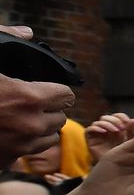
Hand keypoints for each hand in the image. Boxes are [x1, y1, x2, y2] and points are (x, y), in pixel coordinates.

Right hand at [0, 25, 75, 162]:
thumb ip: (4, 36)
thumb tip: (26, 32)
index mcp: (28, 97)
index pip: (66, 95)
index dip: (54, 89)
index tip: (44, 87)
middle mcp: (30, 125)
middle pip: (59, 118)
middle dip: (47, 109)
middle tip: (28, 101)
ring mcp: (17, 147)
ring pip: (47, 138)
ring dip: (38, 128)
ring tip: (18, 117)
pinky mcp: (3, 161)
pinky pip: (25, 153)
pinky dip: (20, 144)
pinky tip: (4, 132)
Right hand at [84, 112, 133, 159]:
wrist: (116, 171)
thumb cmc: (125, 157)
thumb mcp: (131, 143)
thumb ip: (132, 132)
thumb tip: (133, 119)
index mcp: (117, 128)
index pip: (117, 116)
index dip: (121, 116)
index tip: (127, 121)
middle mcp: (107, 130)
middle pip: (107, 117)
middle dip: (114, 120)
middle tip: (122, 127)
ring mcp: (98, 134)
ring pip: (98, 122)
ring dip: (107, 123)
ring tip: (115, 130)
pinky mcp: (90, 140)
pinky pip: (89, 129)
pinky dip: (96, 128)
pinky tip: (104, 131)